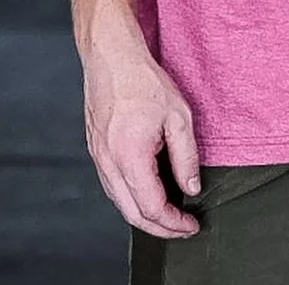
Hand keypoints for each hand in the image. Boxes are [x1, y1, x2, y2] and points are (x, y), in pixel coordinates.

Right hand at [81, 23, 201, 237]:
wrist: (111, 59)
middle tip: (182, 228)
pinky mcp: (97, 152)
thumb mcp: (178, 116)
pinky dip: (132, 199)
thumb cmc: (143, 81)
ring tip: (170, 215)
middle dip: (160, 228)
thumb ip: (186, 156)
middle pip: (133, 214)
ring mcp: (99, 160)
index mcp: (129, 157)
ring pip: (120, 203)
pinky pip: (113, 187)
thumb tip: (191, 187)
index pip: (152, 207)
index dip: (174, 223)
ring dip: (145, 216)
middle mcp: (109, 164)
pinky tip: (148, 193)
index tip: (191, 225)